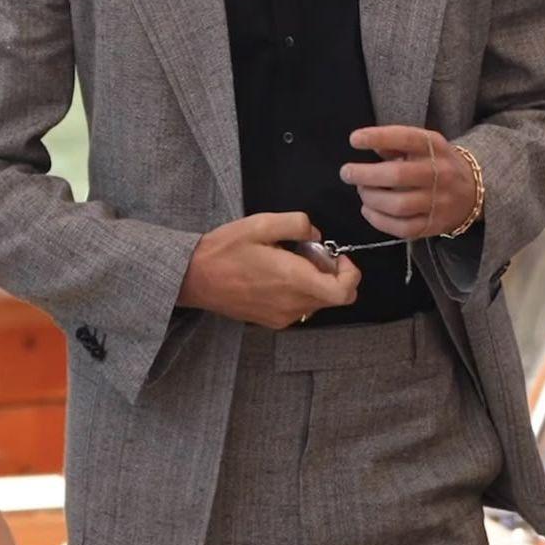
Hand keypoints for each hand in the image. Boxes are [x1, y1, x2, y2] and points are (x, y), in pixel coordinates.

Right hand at [177, 211, 360, 328]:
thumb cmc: (225, 249)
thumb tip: (317, 236)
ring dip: (314, 281)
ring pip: (317, 302)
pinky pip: (300, 307)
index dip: (350, 273)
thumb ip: (298, 224)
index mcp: (294, 280)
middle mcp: (292, 304)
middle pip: (334, 297)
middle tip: (308, 252)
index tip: (337, 256)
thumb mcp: (262, 223)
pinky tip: (276, 275)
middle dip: (331, 273)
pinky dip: (300, 291)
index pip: (344, 292)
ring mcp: (282, 317)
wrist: (194, 278)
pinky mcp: (272, 322)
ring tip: (288, 261)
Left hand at [341, 126, 477, 238]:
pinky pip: (402, 228)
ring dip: (371, 198)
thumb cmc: (437, 163)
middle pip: (398, 175)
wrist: (473, 192)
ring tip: (361, 191)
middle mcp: (439, 173)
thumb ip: (394, 143)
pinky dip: (378, 220)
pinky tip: (368, 210)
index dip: (378, 137)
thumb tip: (363, 141)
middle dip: (366, 174)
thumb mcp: (423, 145)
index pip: (405, 138)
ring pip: (398, 205)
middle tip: (346, 172)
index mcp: (435, 146)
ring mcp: (438, 202)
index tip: (354, 139)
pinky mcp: (433, 225)